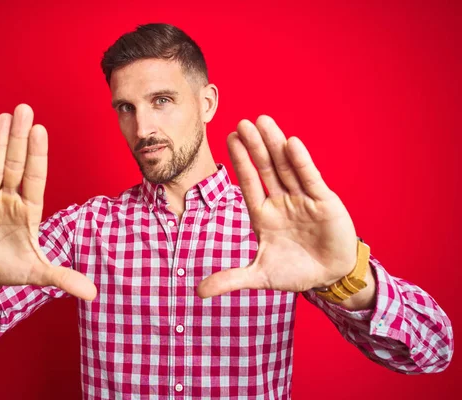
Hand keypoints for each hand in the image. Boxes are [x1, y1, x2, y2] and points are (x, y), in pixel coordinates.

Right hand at [0, 104, 96, 299]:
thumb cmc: (11, 266)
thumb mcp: (37, 273)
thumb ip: (62, 278)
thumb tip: (93, 293)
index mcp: (28, 209)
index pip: (35, 177)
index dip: (38, 155)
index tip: (41, 130)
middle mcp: (8, 198)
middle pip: (15, 165)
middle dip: (19, 139)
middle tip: (25, 109)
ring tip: (4, 118)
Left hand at [197, 116, 357, 297]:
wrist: (329, 278)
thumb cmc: (294, 271)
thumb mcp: (260, 275)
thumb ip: (231, 279)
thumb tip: (197, 291)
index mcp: (263, 214)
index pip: (249, 183)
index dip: (240, 162)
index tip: (230, 138)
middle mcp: (281, 202)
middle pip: (266, 169)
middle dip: (254, 148)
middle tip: (243, 123)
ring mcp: (303, 199)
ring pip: (287, 168)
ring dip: (275, 146)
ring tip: (264, 122)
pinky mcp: (324, 202)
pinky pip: (311, 179)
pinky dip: (302, 162)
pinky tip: (291, 143)